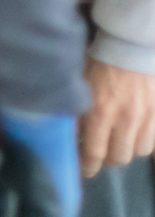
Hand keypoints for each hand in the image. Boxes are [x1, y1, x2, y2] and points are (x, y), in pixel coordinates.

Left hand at [78, 58, 154, 176]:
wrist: (131, 45)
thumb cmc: (99, 64)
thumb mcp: (78, 88)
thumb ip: (75, 114)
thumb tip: (70, 137)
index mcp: (100, 113)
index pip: (94, 153)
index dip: (89, 167)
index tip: (85, 170)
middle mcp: (125, 119)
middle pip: (119, 157)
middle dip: (108, 160)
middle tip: (101, 154)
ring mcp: (146, 116)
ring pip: (139, 151)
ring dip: (127, 151)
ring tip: (119, 144)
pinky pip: (153, 140)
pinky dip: (143, 142)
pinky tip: (135, 135)